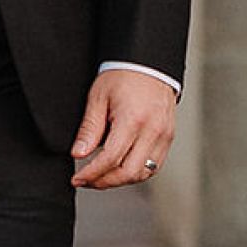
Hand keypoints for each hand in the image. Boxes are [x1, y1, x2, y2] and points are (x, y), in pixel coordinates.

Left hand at [71, 70, 175, 189]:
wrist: (148, 64)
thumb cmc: (122, 77)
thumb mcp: (98, 98)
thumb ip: (89, 129)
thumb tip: (78, 153)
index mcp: (133, 119)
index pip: (111, 158)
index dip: (91, 173)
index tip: (77, 179)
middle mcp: (153, 131)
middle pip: (129, 172)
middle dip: (104, 182)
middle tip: (86, 181)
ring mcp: (164, 136)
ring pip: (143, 174)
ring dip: (120, 180)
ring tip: (101, 176)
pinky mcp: (168, 138)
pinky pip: (154, 166)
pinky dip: (136, 173)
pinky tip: (120, 169)